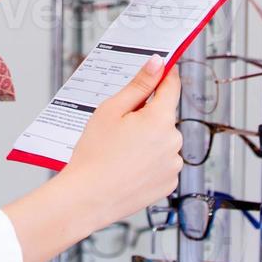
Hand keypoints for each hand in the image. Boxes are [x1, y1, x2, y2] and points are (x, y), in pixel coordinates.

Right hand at [3, 56, 182, 261]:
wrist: (87, 198)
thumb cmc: (94, 154)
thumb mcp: (111, 110)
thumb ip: (139, 85)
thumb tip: (157, 63)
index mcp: (161, 120)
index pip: (171, 87)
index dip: (164, 76)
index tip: (160, 69)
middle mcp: (174, 142)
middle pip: (164, 117)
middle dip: (146, 116)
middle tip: (119, 126)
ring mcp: (173, 165)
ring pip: (163, 141)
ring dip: (149, 140)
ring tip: (120, 152)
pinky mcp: (169, 184)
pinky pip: (162, 163)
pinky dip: (149, 161)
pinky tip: (128, 166)